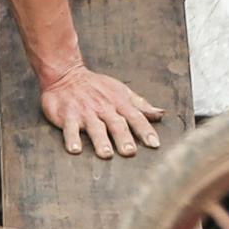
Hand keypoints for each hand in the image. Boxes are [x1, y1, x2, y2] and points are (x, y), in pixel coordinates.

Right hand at [40, 64, 163, 158]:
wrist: (67, 74)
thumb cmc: (97, 87)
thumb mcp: (121, 91)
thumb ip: (140, 105)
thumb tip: (161, 114)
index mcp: (118, 102)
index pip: (136, 116)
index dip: (145, 130)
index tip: (154, 144)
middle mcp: (104, 107)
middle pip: (116, 124)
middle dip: (124, 138)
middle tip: (130, 152)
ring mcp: (86, 112)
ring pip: (95, 127)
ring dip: (101, 140)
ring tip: (106, 154)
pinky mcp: (68, 116)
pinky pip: (70, 128)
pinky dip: (72, 138)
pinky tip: (75, 149)